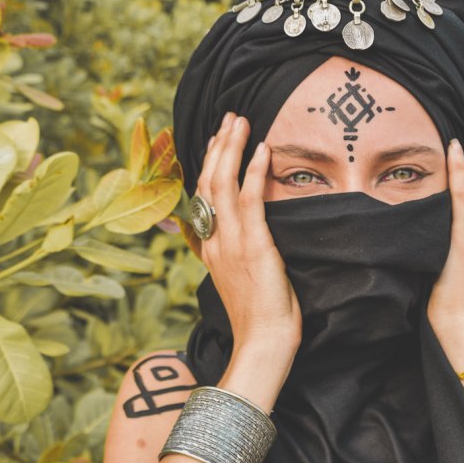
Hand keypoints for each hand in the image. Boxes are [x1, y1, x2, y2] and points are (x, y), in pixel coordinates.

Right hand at [189, 112, 301, 355]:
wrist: (262, 343)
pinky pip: (250, 200)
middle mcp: (215, 242)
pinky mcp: (255, 247)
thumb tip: (217, 243)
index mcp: (210, 250)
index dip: (206, 165)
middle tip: (229, 118)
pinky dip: (254, 171)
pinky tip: (262, 149)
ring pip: (223, 183)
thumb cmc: (256, 319)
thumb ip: (223, 258)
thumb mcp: (234, 283)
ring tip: (240, 121)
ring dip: (232, 148)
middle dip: (218, 146)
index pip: (201, 197)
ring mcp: (232, 243)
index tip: (215, 141)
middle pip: (207, 182)